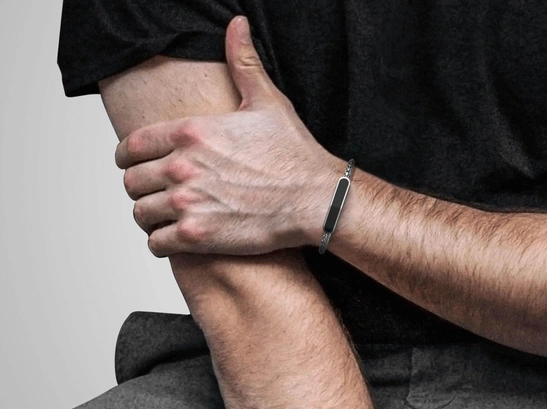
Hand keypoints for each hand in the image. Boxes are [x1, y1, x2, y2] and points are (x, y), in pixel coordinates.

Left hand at [116, 16, 337, 256]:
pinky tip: (175, 236)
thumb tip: (237, 25)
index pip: (130, 146)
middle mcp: (183, 166)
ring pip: (140, 213)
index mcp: (191, 132)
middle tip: (155, 192)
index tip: (131, 165)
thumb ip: (243, 62)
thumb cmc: (294, 153)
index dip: (124, 158)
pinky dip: (160, 242)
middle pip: (131, 182)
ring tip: (164, 216)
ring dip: (149, 215)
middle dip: (140, 187)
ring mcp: (188, 202)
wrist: (315, 198)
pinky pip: (155, 244)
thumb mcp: (267, 101)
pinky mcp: (198, 235)